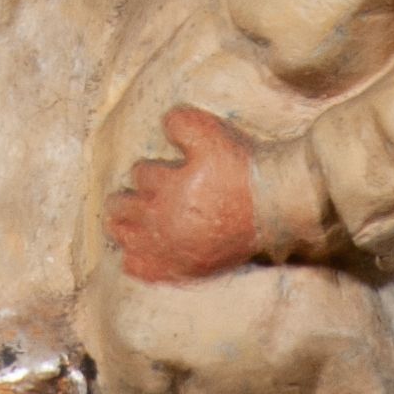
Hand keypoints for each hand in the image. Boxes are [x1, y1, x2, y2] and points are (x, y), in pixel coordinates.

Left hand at [105, 108, 257, 284]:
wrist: (273, 209)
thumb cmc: (241, 170)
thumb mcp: (210, 133)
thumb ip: (180, 123)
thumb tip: (164, 123)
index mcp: (167, 187)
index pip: (141, 174)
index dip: (148, 170)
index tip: (160, 171)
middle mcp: (164, 220)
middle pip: (124, 209)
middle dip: (123, 201)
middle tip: (122, 200)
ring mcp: (173, 248)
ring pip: (128, 239)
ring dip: (122, 229)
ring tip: (119, 224)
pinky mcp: (186, 268)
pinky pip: (145, 270)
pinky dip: (135, 262)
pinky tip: (132, 257)